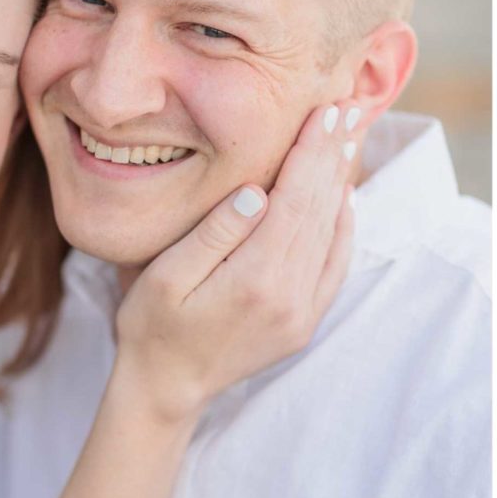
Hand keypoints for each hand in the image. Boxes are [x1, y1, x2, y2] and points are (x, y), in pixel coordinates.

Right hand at [114, 101, 355, 424]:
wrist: (165, 388)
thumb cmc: (150, 328)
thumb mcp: (162, 278)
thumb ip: (211, 235)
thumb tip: (254, 193)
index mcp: (255, 281)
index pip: (295, 201)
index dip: (312, 153)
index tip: (325, 112)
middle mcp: (291, 296)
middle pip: (321, 212)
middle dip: (333, 157)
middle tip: (345, 109)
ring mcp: (304, 311)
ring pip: (333, 234)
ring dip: (341, 184)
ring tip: (346, 140)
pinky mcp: (306, 320)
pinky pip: (336, 264)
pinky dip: (342, 225)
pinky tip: (341, 198)